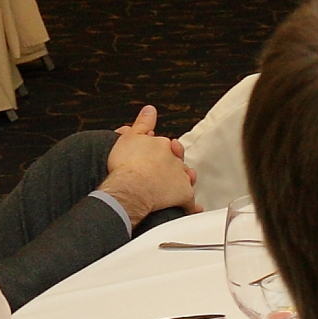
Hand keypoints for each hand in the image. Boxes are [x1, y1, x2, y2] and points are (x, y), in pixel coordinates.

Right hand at [98, 105, 196, 221]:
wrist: (130, 187)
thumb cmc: (126, 165)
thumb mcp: (130, 136)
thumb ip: (142, 122)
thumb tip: (150, 109)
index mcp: (163, 146)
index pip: (167, 147)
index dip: (161, 152)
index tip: (153, 157)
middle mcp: (175, 160)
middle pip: (177, 162)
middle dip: (171, 167)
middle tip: (159, 174)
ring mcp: (180, 178)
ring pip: (185, 180)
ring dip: (182, 182)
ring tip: (171, 187)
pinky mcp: (184, 196)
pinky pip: (190, 202)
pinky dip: (191, 206)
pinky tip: (191, 208)